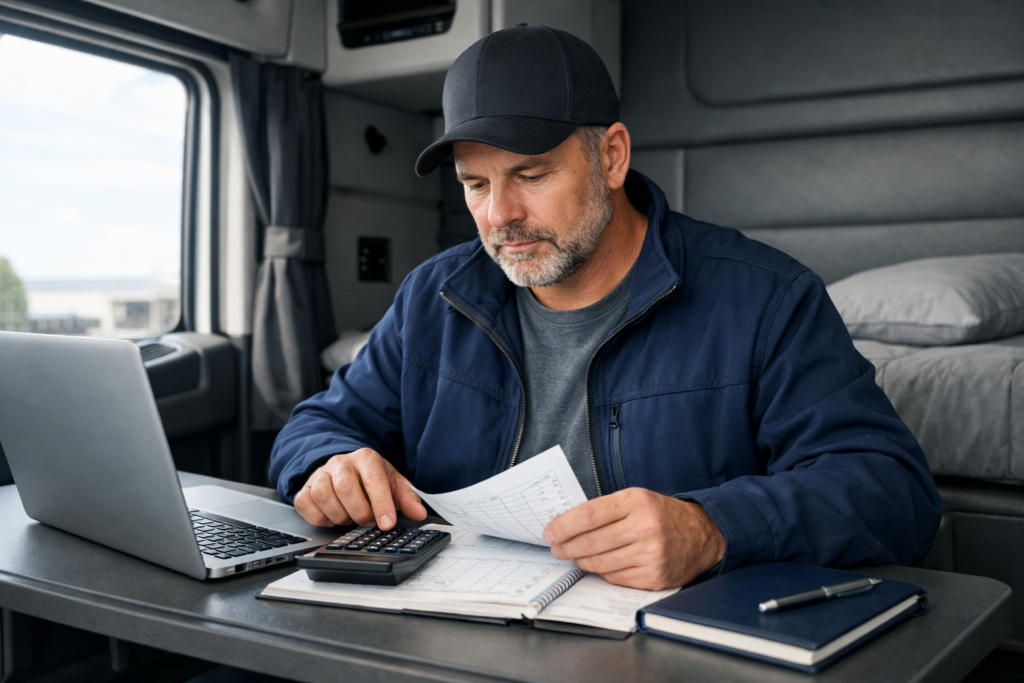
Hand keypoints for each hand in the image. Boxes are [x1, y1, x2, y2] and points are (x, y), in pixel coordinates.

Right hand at [294, 448, 426, 529]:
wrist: (346, 470)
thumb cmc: (371, 480)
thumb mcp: (393, 485)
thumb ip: (407, 499)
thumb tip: (419, 513)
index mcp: (366, 458)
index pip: (373, 479)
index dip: (381, 503)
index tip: (387, 524)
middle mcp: (341, 462)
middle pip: (345, 487)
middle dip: (359, 511)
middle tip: (368, 521)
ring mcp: (320, 474)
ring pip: (323, 495)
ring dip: (339, 515)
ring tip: (351, 518)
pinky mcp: (305, 487)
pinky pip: (305, 504)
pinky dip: (319, 517)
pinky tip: (332, 518)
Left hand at [542, 488, 725, 589]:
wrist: (702, 535)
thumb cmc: (662, 515)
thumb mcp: (637, 499)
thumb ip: (605, 509)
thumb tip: (567, 523)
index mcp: (636, 501)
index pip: (588, 515)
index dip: (562, 526)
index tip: (550, 531)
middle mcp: (644, 527)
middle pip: (590, 542)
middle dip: (565, 547)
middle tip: (555, 547)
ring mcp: (650, 554)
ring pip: (599, 563)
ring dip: (580, 561)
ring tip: (574, 556)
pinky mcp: (654, 577)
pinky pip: (614, 578)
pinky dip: (601, 572)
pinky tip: (598, 565)